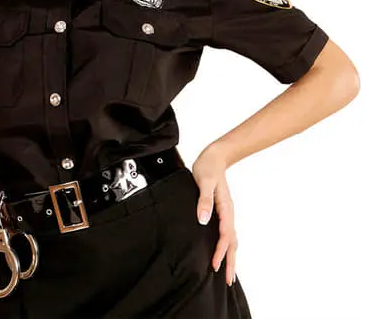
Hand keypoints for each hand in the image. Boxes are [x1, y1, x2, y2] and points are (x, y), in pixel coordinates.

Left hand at [191, 146, 236, 286]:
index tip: (215, 265)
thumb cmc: (208, 167)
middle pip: (233, 242)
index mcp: (225, 208)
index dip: (220, 251)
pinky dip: (228, 245)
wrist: (215, 156)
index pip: (225, 235)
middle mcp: (228, 212)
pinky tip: (223, 251)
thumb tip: (203, 220)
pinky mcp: (222, 211)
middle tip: (229, 280)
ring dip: (231, 256)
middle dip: (231, 261)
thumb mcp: (204, 181)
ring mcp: (227, 212)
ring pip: (232, 238)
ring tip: (229, 272)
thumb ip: (204, 200)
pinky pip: (228, 233)